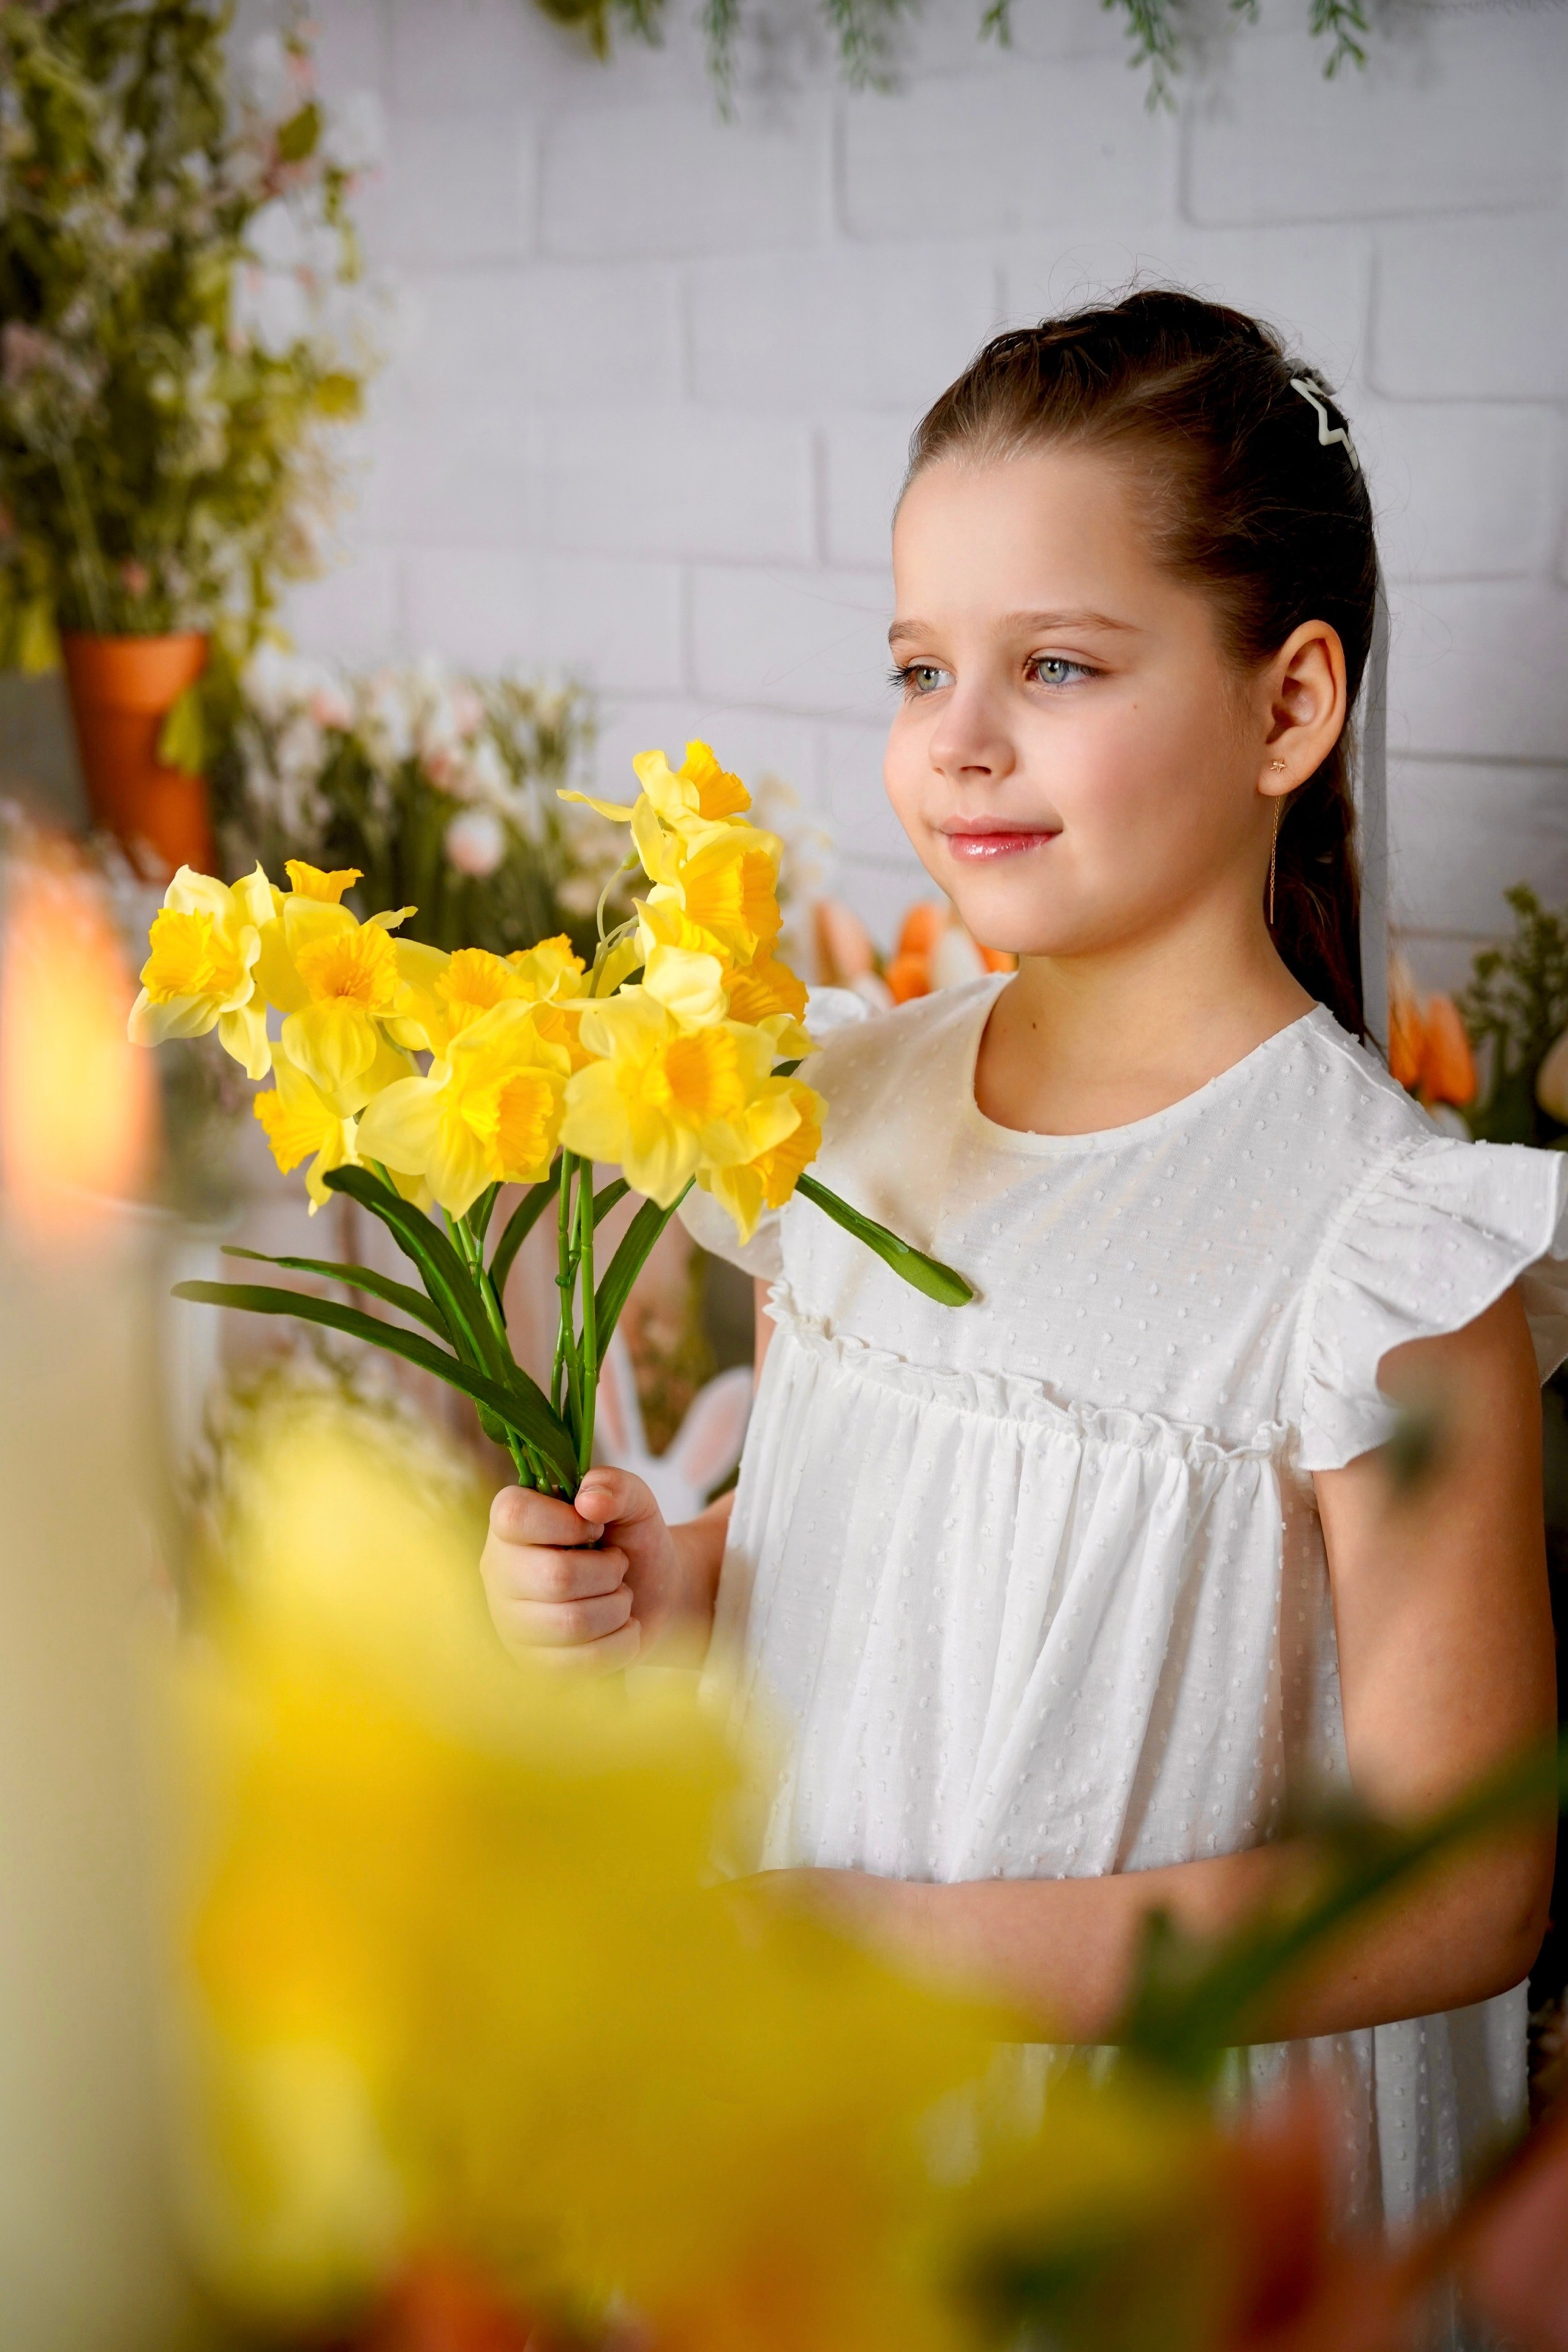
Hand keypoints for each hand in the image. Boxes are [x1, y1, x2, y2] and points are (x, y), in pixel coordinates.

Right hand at [480, 1468, 710, 1673]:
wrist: (652, 1593)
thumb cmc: (631, 1539)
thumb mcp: (633, 1500)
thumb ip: (616, 1485)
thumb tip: (589, 1501)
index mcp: (511, 1522)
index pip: (515, 1515)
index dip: (567, 1523)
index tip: (595, 1526)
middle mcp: (499, 1570)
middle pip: (556, 1577)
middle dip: (608, 1572)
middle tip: (617, 1565)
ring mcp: (510, 1620)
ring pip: (570, 1623)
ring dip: (617, 1608)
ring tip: (620, 1596)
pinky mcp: (532, 1661)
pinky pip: (580, 1662)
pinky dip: (621, 1642)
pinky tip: (624, 1627)